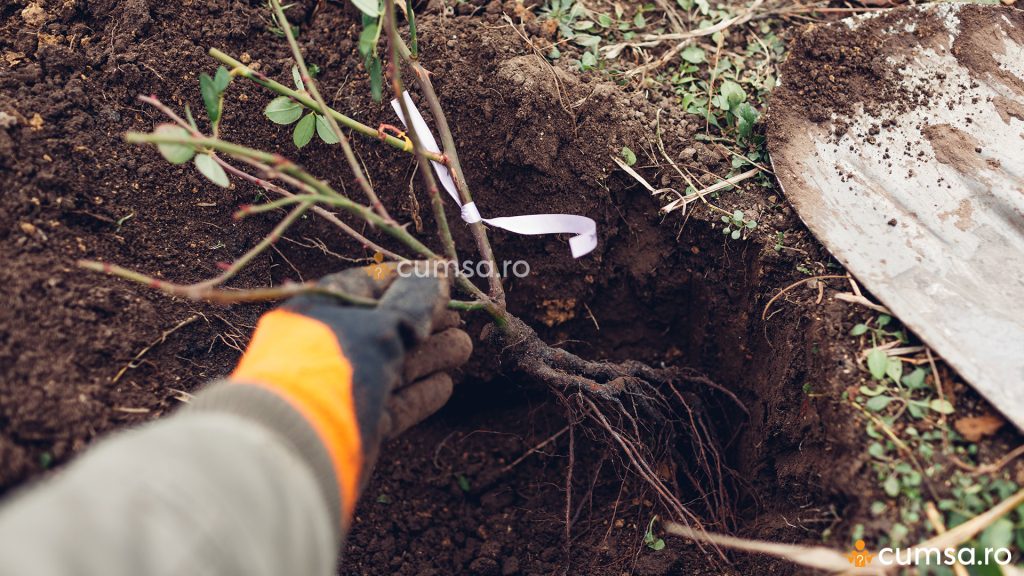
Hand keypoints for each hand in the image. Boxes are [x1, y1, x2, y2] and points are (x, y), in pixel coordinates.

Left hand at [315, 266, 472, 439]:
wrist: (298, 443)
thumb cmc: (336, 367)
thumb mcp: (380, 325)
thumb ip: (415, 301)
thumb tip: (438, 274)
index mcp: (322, 310)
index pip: (371, 285)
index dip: (411, 281)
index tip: (446, 280)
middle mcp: (329, 346)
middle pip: (387, 328)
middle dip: (426, 323)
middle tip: (459, 320)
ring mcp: (343, 386)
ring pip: (395, 366)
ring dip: (432, 355)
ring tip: (463, 348)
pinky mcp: (356, 423)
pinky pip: (394, 403)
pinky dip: (420, 393)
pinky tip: (444, 385)